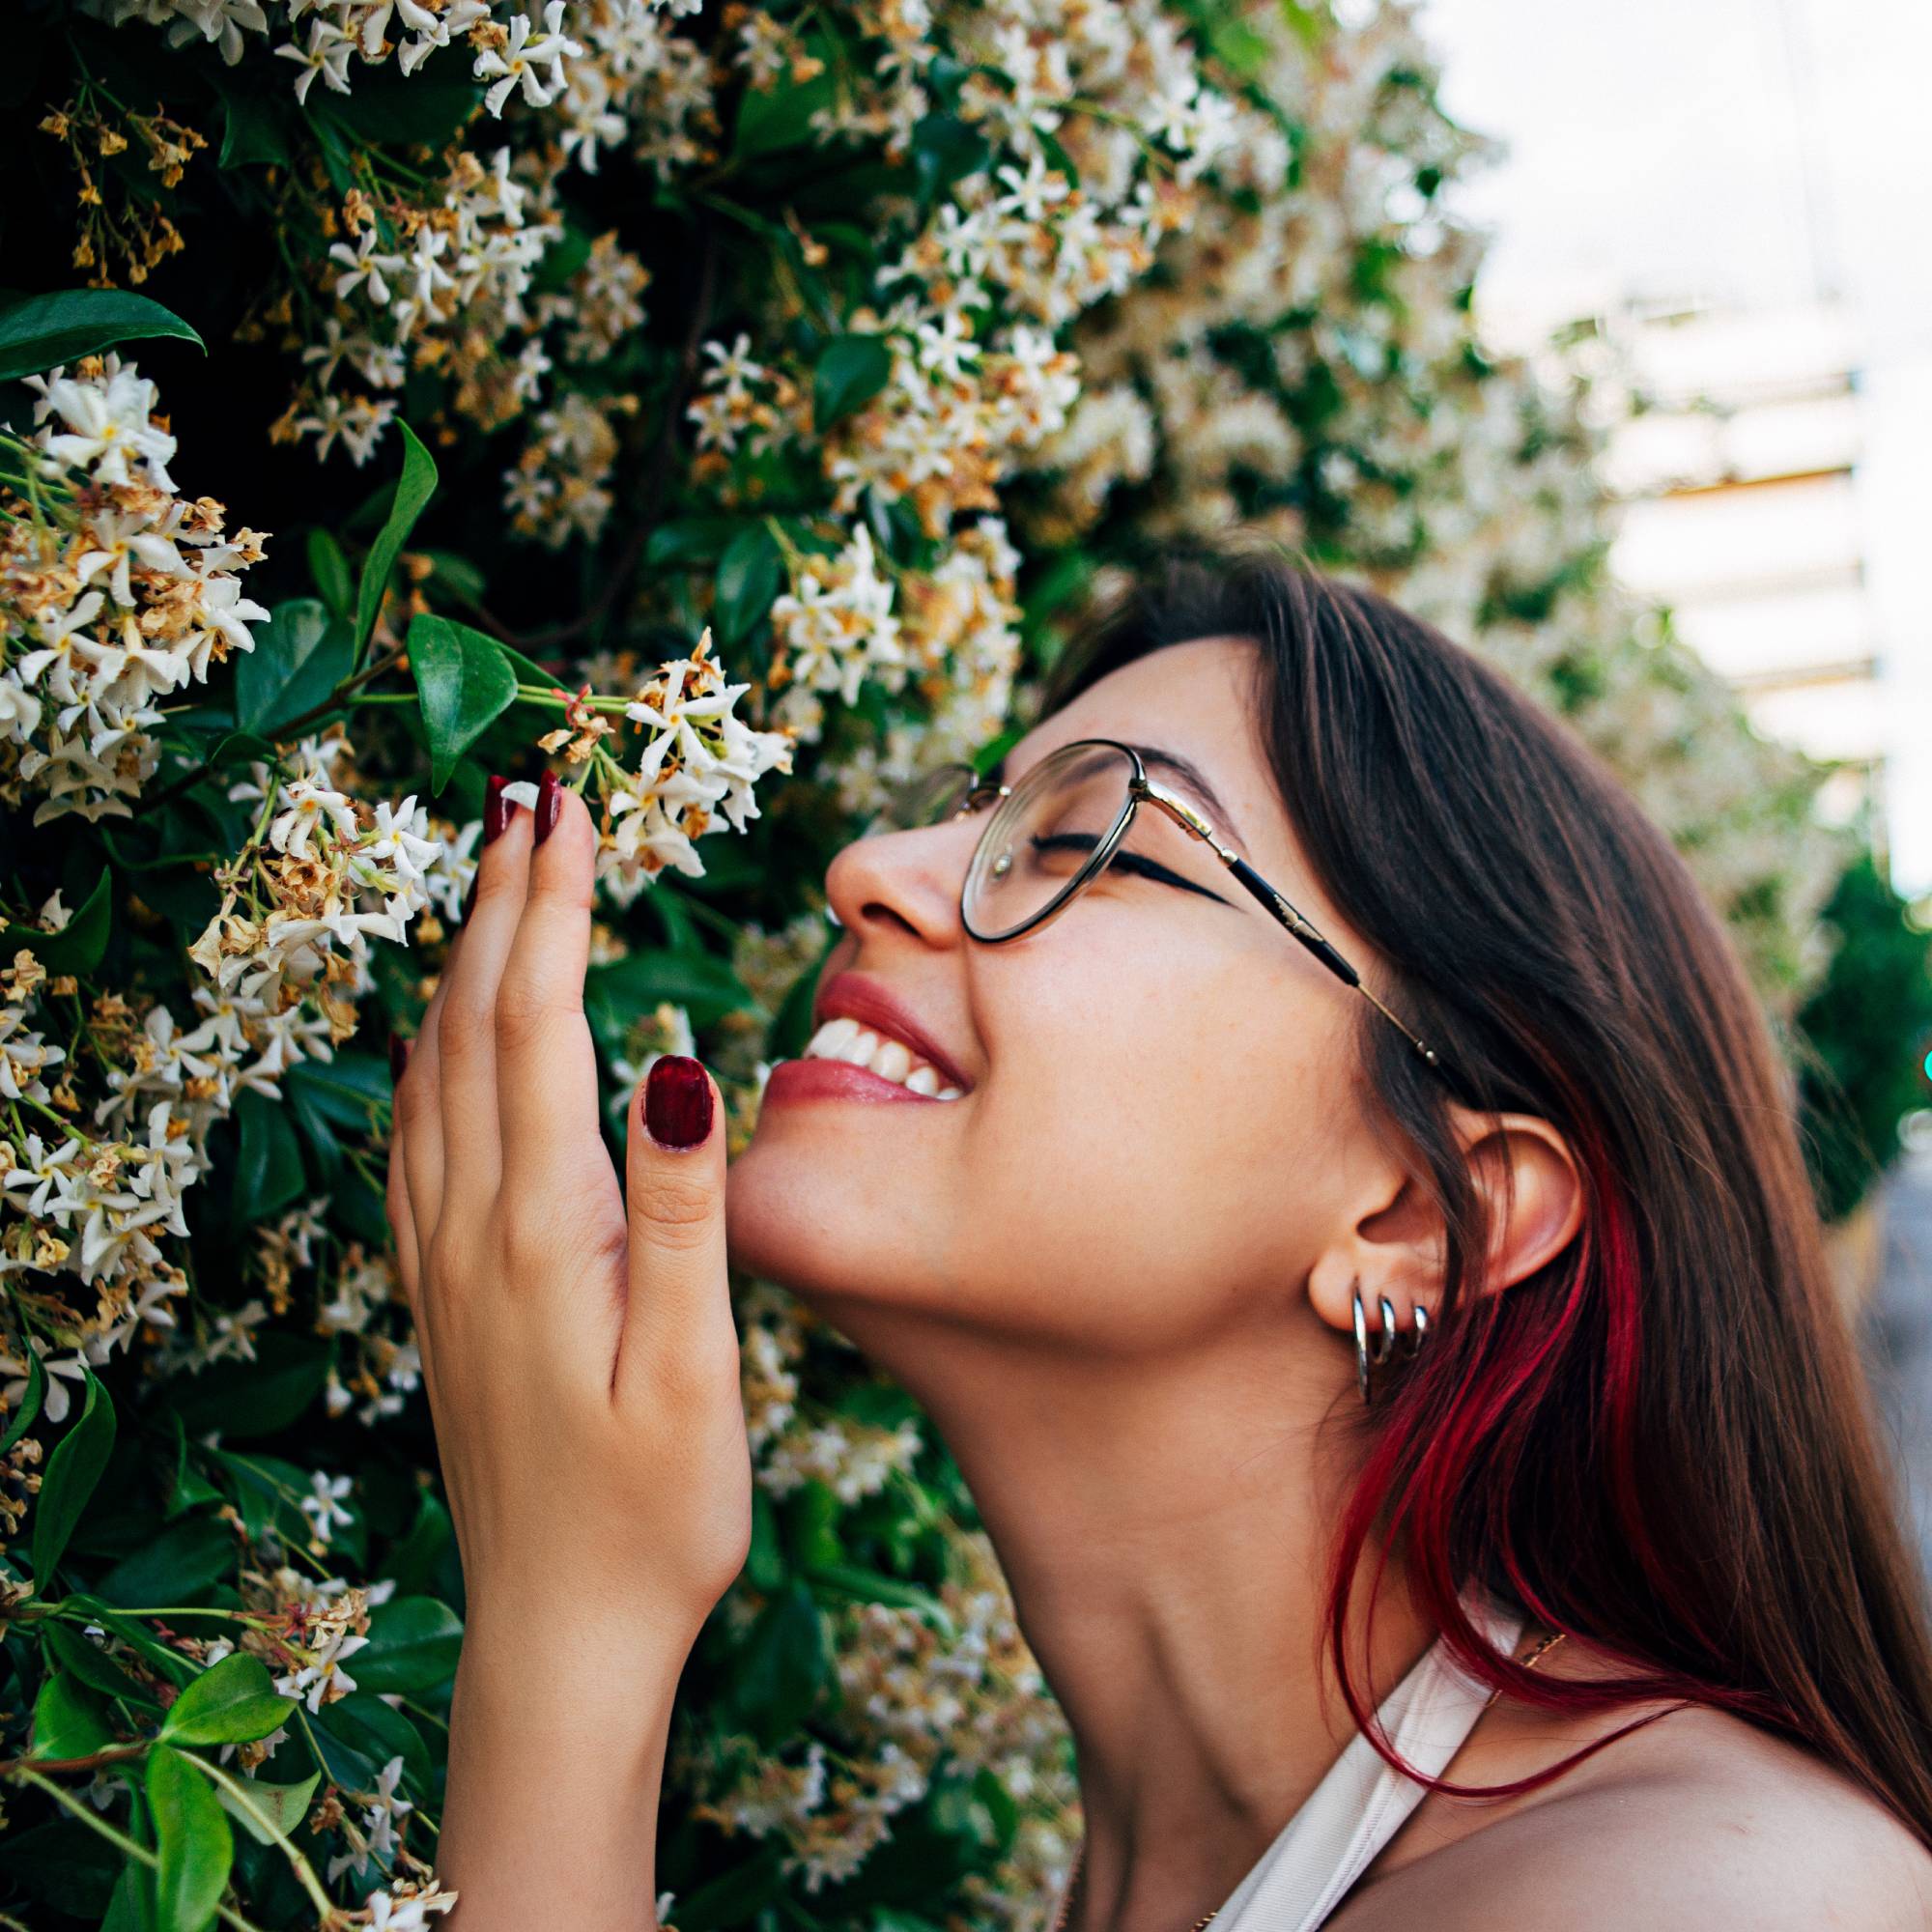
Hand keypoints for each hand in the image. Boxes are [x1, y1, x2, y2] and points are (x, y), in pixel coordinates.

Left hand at [386, 773, 752, 1653]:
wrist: (558, 1631)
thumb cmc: (653, 1511)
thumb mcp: (692, 1369)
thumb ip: (679, 1212)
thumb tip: (674, 1062)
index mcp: (541, 1229)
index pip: (536, 1023)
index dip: (549, 906)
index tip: (565, 809)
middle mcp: (472, 1226)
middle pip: (471, 1022)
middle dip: (501, 900)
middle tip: (527, 796)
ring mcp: (443, 1258)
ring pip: (431, 1070)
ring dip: (462, 961)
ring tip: (494, 879)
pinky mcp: (442, 1292)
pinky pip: (416, 1136)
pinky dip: (429, 1049)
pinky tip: (442, 1035)